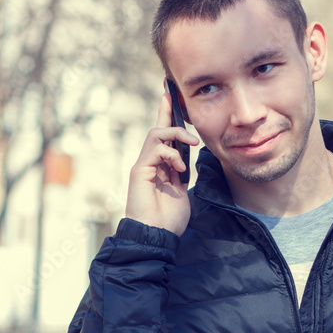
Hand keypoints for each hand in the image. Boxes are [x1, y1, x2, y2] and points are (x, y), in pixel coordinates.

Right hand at [125, 92, 199, 236]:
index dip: (168, 118)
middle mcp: (149, 163)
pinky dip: (171, 154)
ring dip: (176, 133)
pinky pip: (155, 150)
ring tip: (193, 143)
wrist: (155, 236)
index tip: (172, 99)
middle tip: (174, 96)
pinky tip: (180, 168)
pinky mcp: (140, 171)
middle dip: (166, 111)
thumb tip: (188, 160)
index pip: (164, 138)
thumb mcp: (181, 192)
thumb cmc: (168, 219)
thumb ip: (181, 174)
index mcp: (160, 167)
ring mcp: (143, 166)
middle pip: (156, 129)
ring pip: (155, 134)